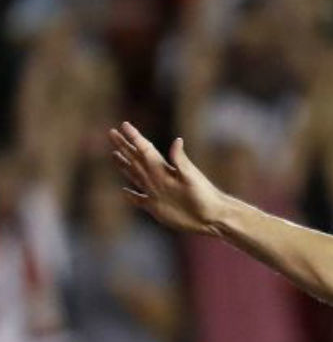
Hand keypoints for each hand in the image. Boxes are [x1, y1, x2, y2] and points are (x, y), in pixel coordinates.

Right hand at [109, 122, 228, 234]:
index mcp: (164, 169)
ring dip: (124, 165)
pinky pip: (139, 200)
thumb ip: (181, 160)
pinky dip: (130, 196)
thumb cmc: (205, 196)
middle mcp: (158, 178)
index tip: (124, 124)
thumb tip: (177, 140)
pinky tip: (124, 191)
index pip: (145, 149)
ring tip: (114, 153)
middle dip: (124, 146)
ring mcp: (156, 192)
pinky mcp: (155, 208)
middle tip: (112, 132)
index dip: (135, 137)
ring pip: (135, 175)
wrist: (212, 217)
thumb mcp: (192, 177)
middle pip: (136, 159)